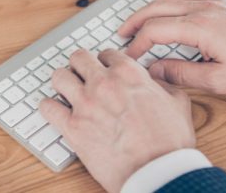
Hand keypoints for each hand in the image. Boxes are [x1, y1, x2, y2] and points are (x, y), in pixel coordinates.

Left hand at [39, 49, 194, 192]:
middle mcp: (103, 83)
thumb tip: (154, 80)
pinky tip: (55, 110)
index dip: (106, 62)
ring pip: (58, 77)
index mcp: (129, 74)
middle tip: (83, 75)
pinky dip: (49, 107)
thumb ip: (163, 84)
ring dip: (62, 82)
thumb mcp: (178, 103)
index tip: (105, 69)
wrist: (157, 171)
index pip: (107, 54)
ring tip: (66, 90)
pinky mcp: (72, 128)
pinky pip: (47, 107)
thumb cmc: (169, 142)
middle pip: (78, 58)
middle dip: (81, 65)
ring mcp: (84, 104)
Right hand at [117, 0, 225, 94]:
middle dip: (135, 23)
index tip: (129, 58)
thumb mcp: (220, 79)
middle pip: (156, 10)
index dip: (137, 45)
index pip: (155, 31)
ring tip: (133, 21)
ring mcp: (213, 3)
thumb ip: (183, 74)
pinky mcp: (221, 3)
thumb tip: (156, 70)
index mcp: (199, 28)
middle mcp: (203, 10)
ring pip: (170, 0)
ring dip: (148, 9)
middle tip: (121, 37)